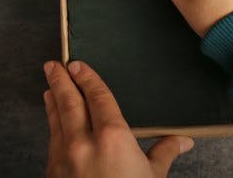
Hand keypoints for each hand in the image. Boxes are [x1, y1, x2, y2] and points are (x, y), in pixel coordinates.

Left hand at [44, 60, 191, 177]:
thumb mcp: (153, 177)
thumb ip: (164, 152)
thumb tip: (184, 141)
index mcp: (112, 136)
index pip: (97, 97)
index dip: (87, 79)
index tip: (78, 65)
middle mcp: (83, 142)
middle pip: (69, 102)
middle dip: (60, 81)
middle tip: (53, 65)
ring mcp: (64, 159)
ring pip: (56, 121)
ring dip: (52, 102)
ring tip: (48, 88)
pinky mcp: (54, 174)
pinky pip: (52, 142)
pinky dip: (52, 127)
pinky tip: (54, 124)